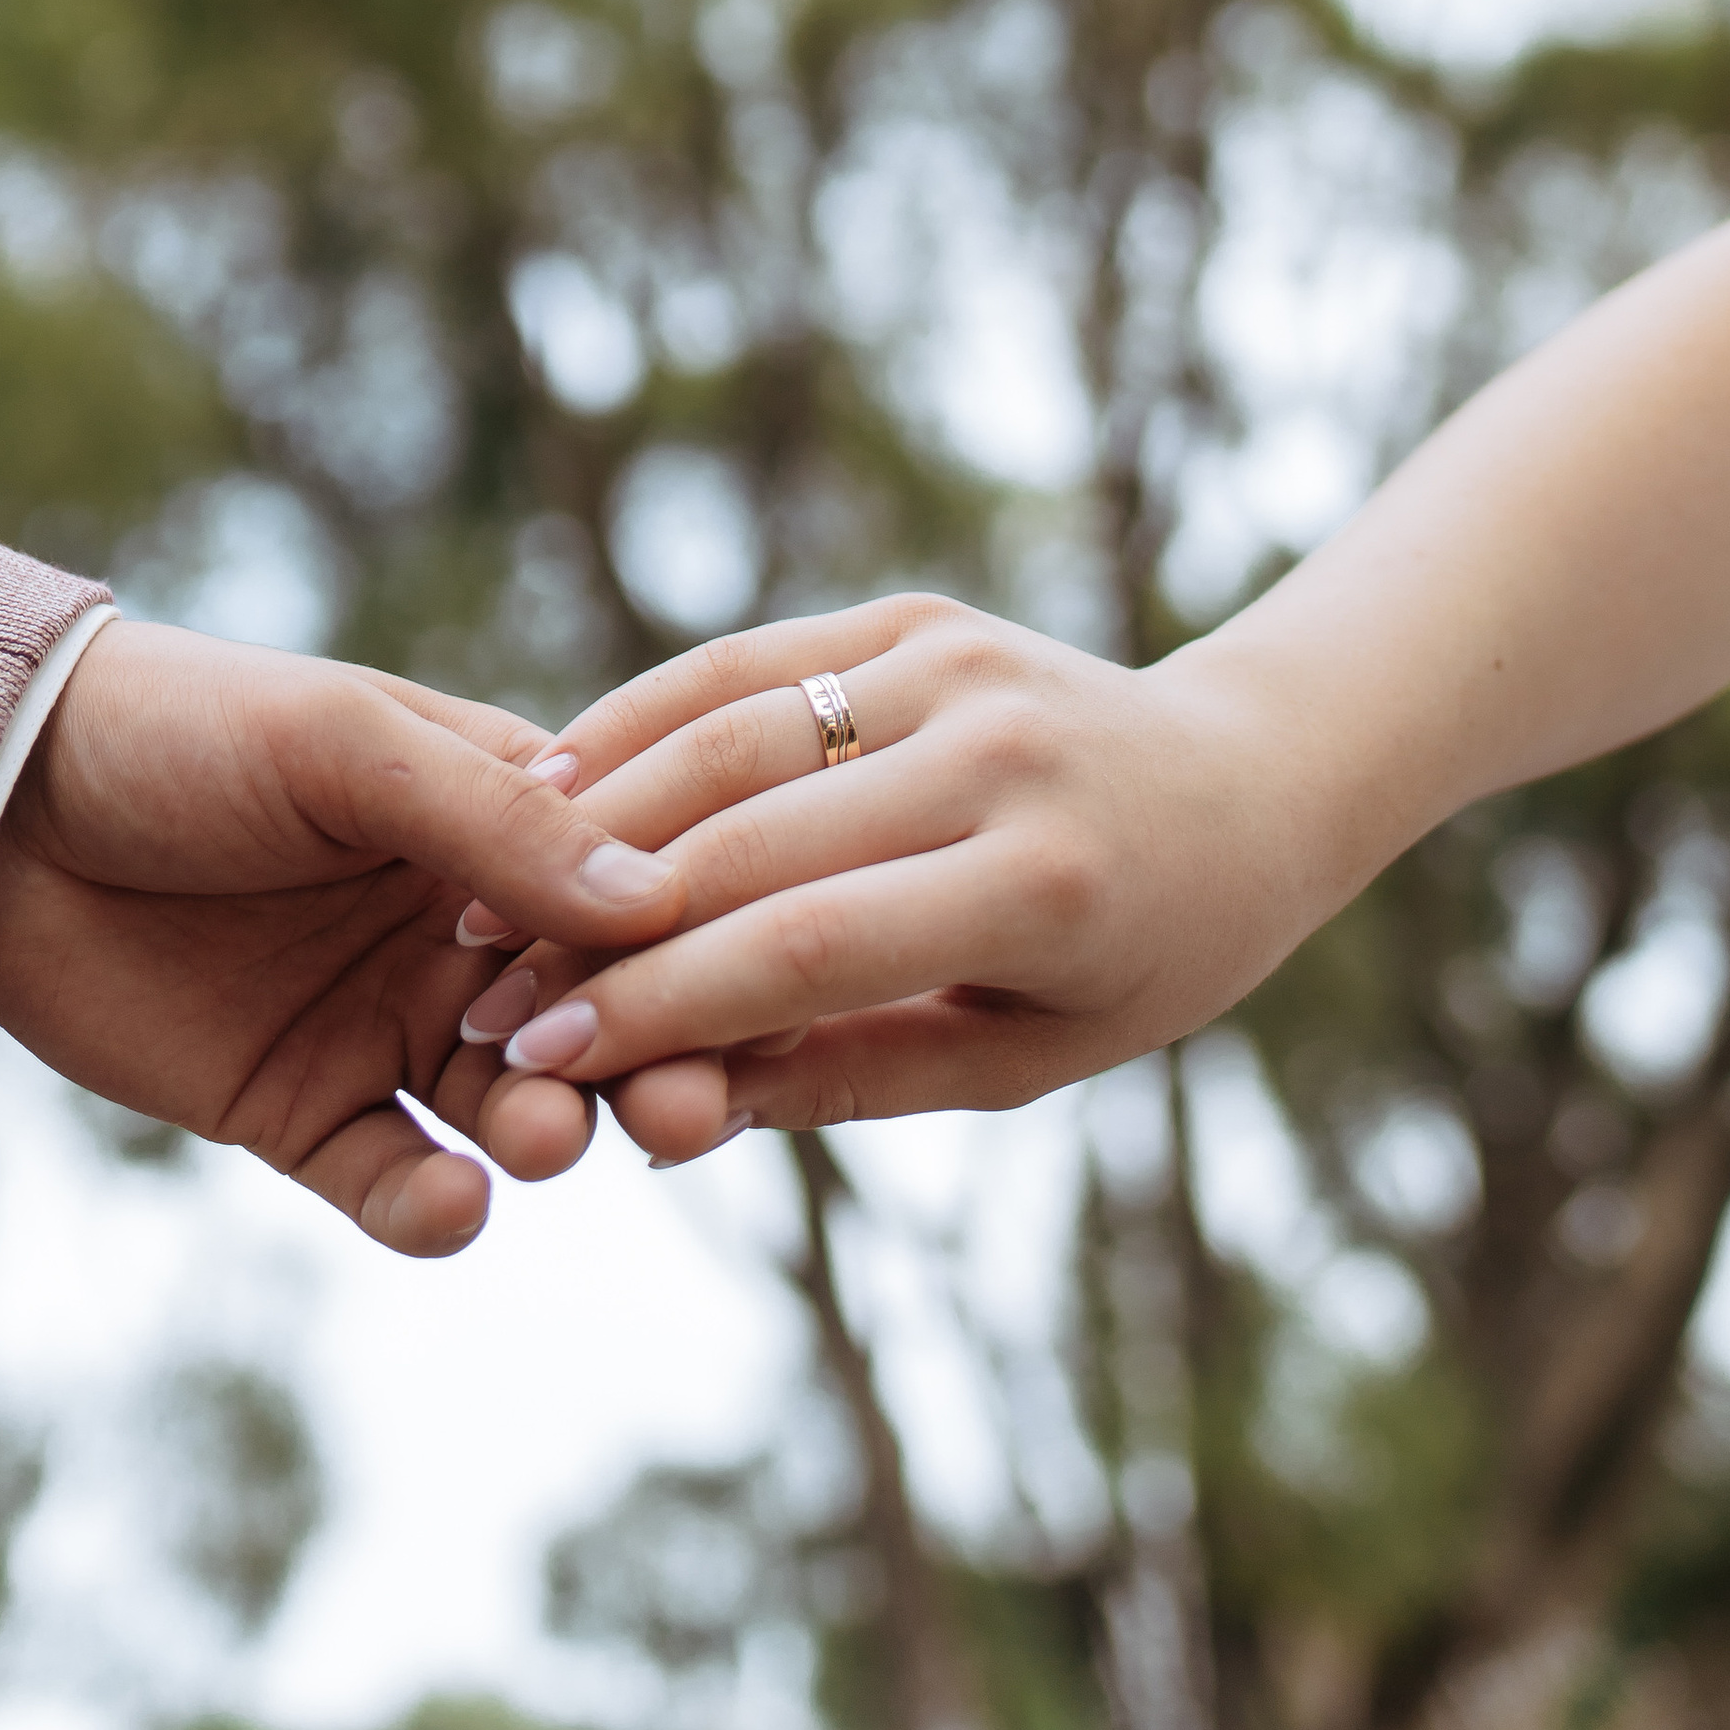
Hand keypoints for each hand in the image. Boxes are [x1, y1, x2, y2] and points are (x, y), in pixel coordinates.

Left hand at [0, 620, 681, 1252]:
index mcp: (498, 815)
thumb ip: (493, 822)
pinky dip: (433, 1208)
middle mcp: (462, 927)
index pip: (631, 887)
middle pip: (596, 1011)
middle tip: (683, 1109)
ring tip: (544, 1136)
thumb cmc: (184, 728)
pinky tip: (455, 1205)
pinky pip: (393, 1180)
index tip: (748, 990)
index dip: (692, 942)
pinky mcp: (301, 1109)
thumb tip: (662, 896)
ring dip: (550, 1128)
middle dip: (652, 1059)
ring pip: (512, 1102)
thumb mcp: (347, 746)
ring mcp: (384, 1023)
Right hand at [463, 596, 1351, 1162]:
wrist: (1242, 782)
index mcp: (1041, 885)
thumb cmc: (1141, 959)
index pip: (803, 948)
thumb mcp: (1024, 1057)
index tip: (542, 1069)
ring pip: (726, 734)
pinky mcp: (915, 615)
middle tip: (487, 1004)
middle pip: (745, 842)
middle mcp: (997, 753)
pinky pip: (749, 662)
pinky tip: (556, 780)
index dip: (655, 1011)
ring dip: (591, 821)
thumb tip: (668, 1114)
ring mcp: (953, 663)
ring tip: (492, 904)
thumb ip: (848, 1078)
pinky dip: (644, 718)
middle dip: (598, 934)